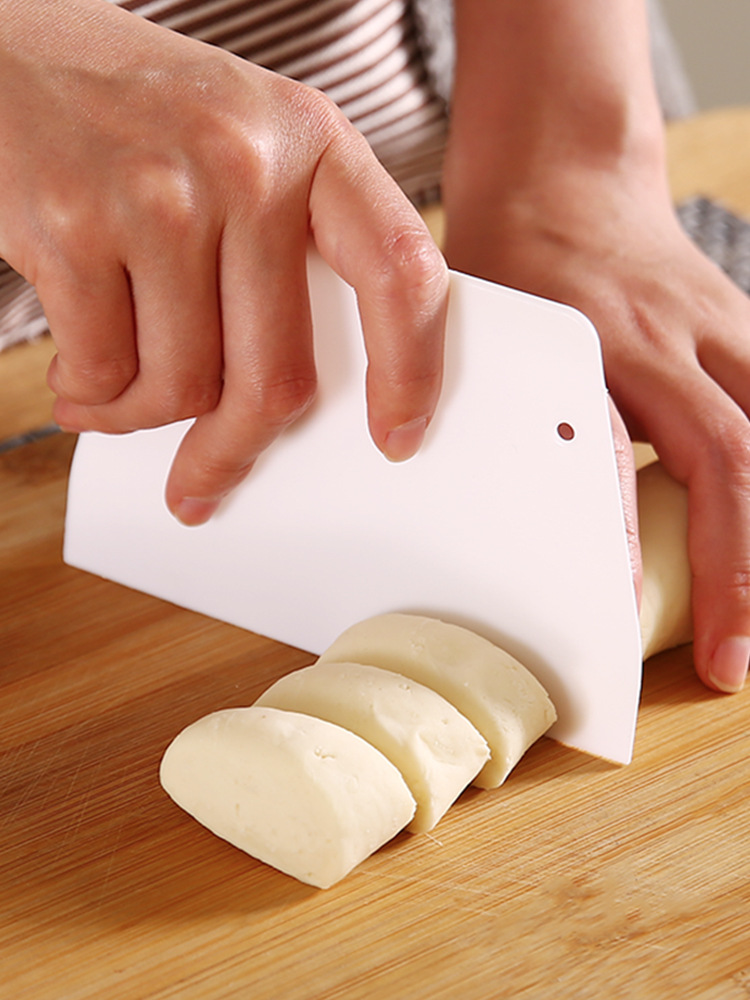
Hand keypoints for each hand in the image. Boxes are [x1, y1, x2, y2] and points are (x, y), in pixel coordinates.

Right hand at [0, 0, 447, 523]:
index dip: (411, 370)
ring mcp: (159, 195)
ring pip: (183, 388)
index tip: (398, 435)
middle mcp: (246, 164)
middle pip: (276, 373)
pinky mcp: (72, 226)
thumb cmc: (131, 110)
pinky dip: (92, 398)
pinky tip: (78, 378)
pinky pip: (106, 373)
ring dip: (145, 418)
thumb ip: (286, 242)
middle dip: (236, 449)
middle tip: (207, 476)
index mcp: (312, 140)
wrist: (0, 46)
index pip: (402, 273)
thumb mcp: (241, 139)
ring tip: (116, 398)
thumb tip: (296, 390)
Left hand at [444, 165, 749, 693]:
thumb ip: (485, 406)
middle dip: (739, 566)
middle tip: (732, 662)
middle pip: (730, 454)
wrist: (563, 171)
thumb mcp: (474, 321)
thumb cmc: (510, 256)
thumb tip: (467, 511)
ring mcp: (717, 329)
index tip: (621, 615)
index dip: (623, 536)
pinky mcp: (741, 328)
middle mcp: (667, 338)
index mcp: (587, 340)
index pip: (613, 450)